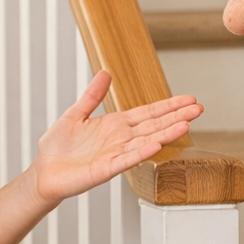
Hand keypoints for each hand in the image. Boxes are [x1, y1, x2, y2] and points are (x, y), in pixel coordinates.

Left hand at [31, 71, 202, 204]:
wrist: (44, 171)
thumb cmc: (58, 147)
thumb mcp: (75, 114)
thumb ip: (92, 96)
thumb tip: (105, 73)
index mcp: (115, 125)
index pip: (148, 113)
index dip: (169, 105)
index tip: (188, 99)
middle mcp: (120, 139)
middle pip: (154, 125)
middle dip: (177, 116)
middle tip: (199, 108)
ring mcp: (116, 154)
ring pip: (147, 141)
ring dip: (167, 133)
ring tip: (187, 124)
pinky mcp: (107, 169)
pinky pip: (128, 159)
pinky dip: (142, 152)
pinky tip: (158, 144)